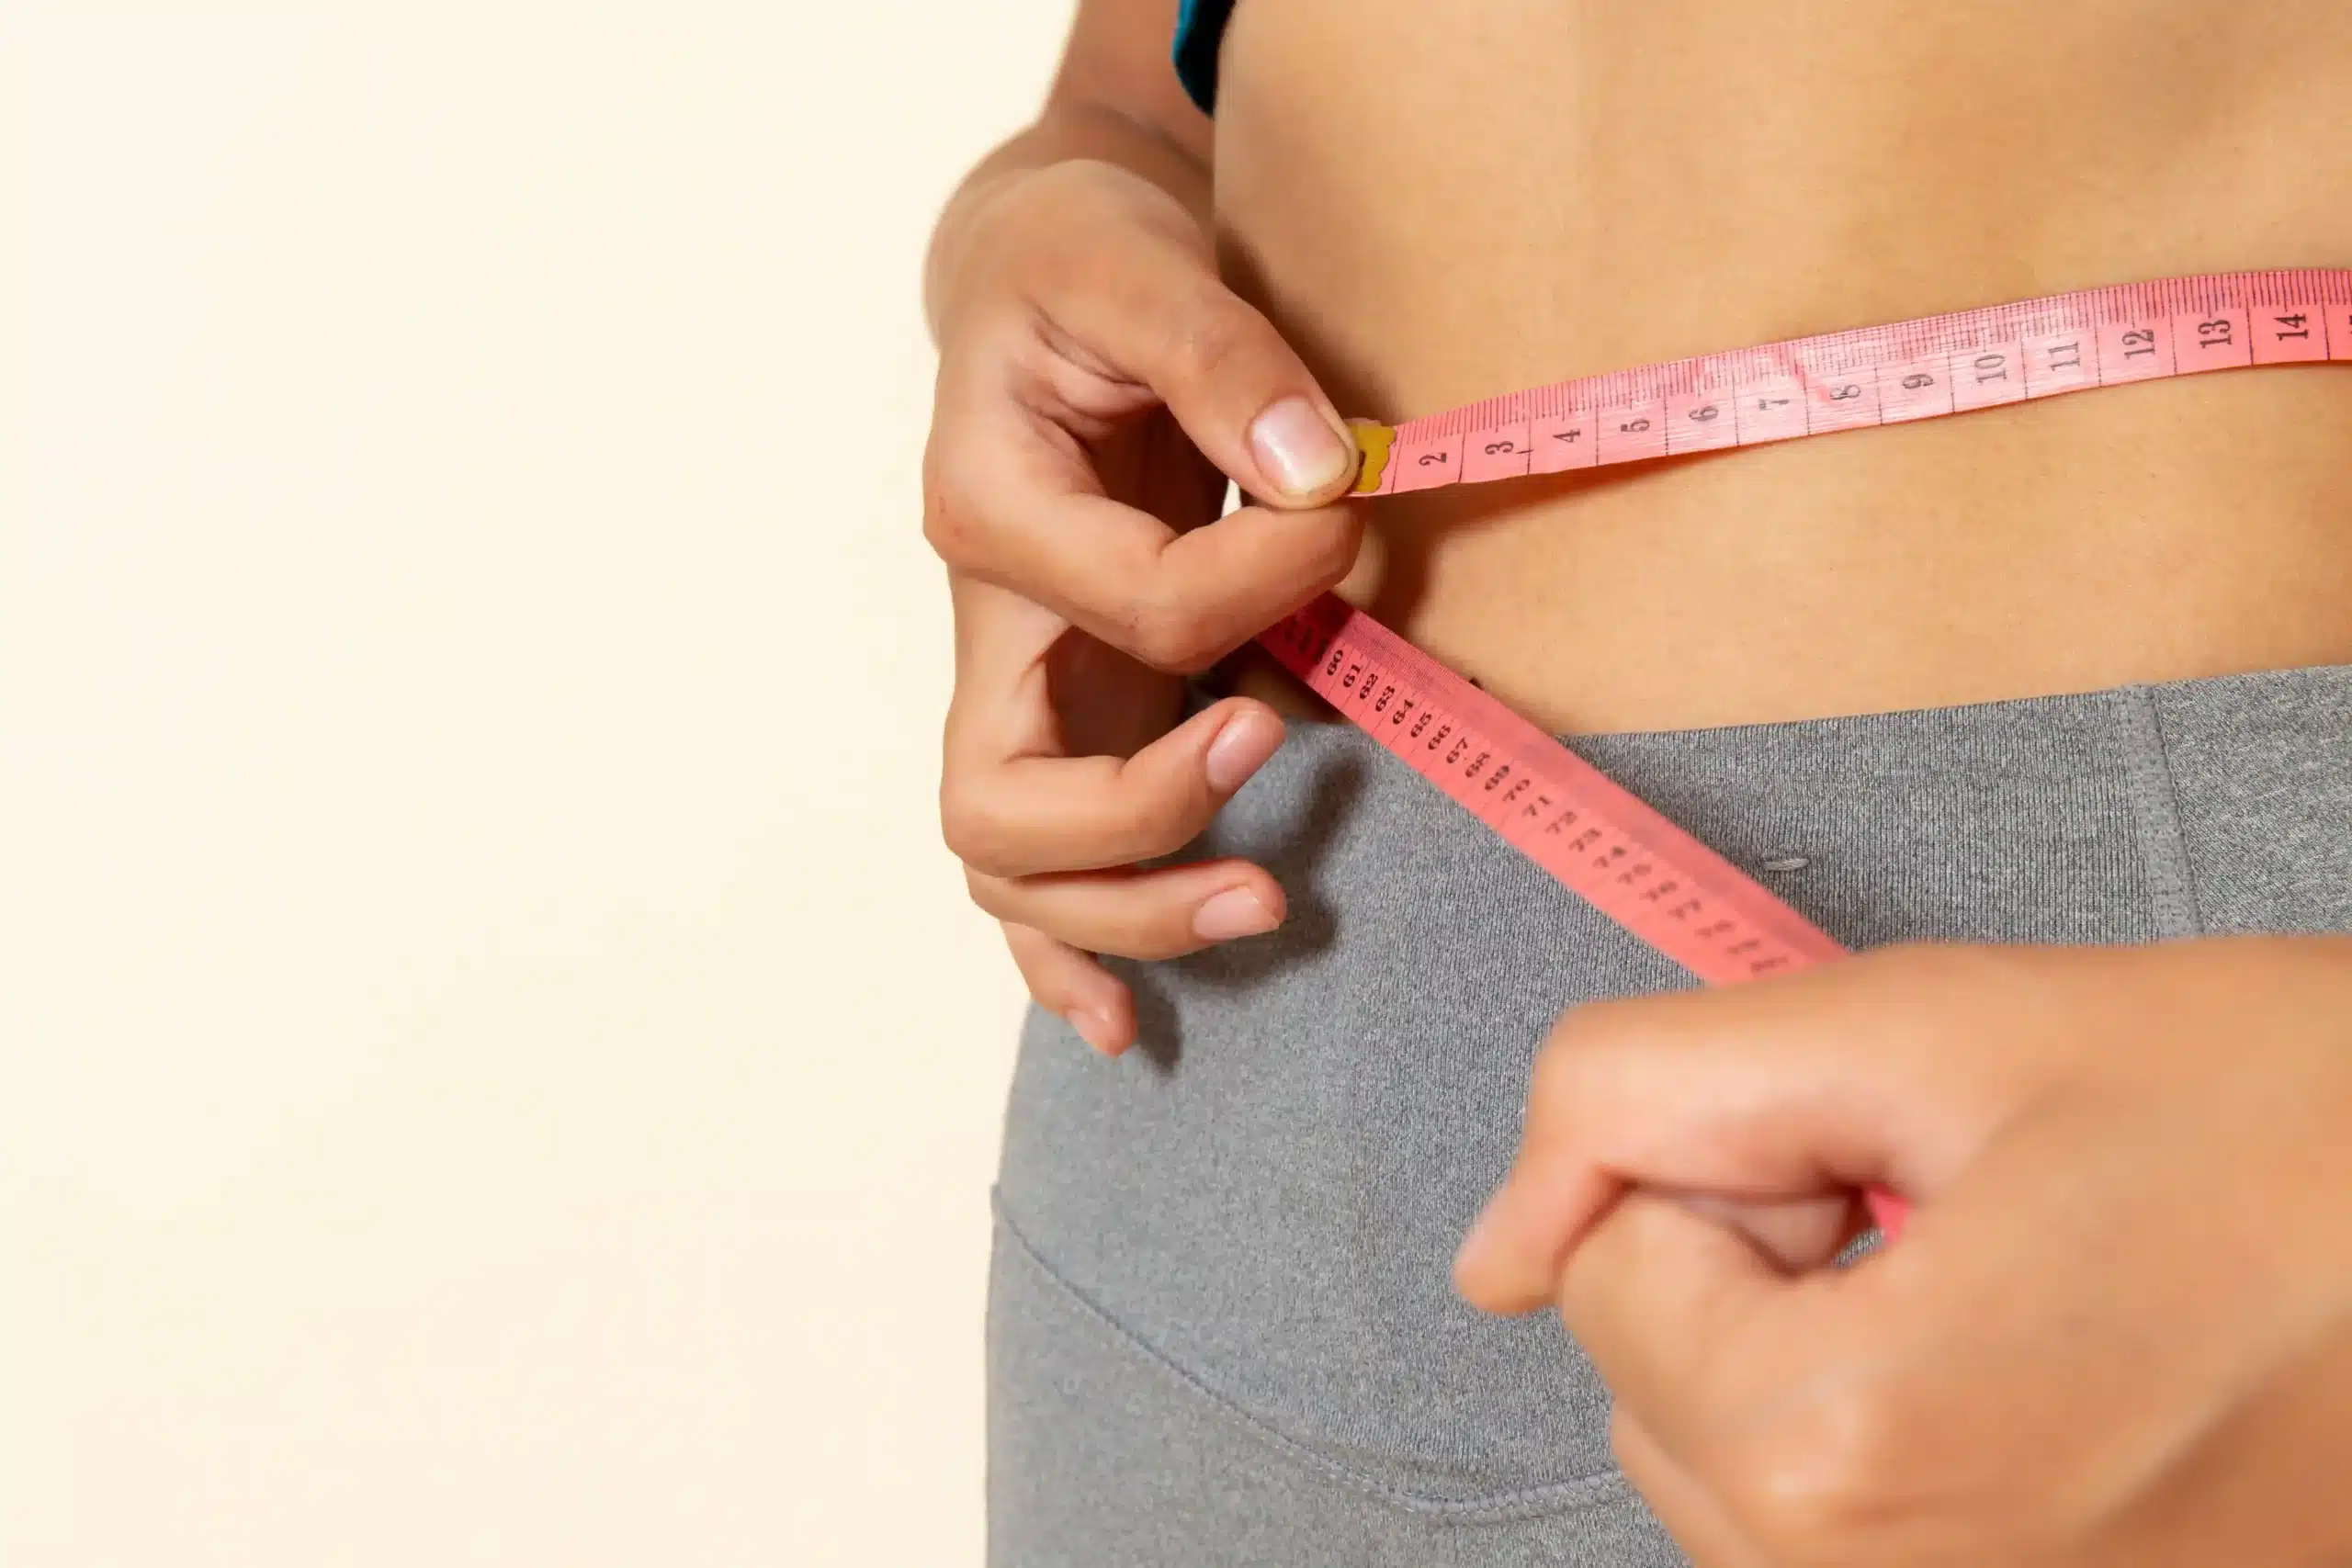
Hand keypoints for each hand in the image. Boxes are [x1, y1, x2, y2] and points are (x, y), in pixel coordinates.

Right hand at [925, 159, 1364, 1051]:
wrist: (1040, 279)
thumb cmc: (1083, 265)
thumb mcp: (1140, 263)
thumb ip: (1222, 359)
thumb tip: (1318, 476)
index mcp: (985, 510)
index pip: (1134, 605)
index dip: (1262, 583)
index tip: (1345, 511)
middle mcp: (981, 624)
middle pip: (1004, 800)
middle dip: (1144, 817)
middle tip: (1273, 756)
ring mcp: (1014, 688)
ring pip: (1012, 866)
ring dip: (1124, 913)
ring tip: (1260, 910)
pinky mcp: (1061, 713)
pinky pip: (1035, 867)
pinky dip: (1073, 950)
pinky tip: (1130, 1024)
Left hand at [1455, 939, 2351, 1567]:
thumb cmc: (2299, 1124)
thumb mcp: (1943, 1030)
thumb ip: (1649, 1096)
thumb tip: (1489, 1251)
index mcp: (1836, 1452)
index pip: (1598, 1270)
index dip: (1737, 1166)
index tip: (1912, 1153)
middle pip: (1661, 1387)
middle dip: (1769, 1270)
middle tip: (1988, 1216)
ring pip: (1743, 1472)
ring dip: (1837, 1358)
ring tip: (2044, 1298)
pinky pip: (1854, 1541)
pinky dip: (1901, 1448)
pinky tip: (2062, 1386)